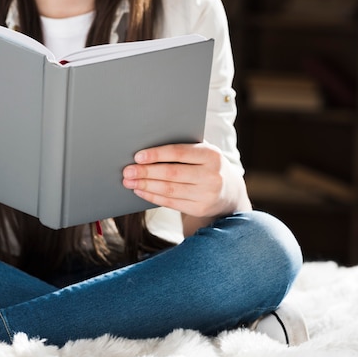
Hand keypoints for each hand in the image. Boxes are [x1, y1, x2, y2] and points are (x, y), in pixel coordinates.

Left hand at [122, 142, 249, 219]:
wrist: (230, 191)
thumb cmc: (207, 165)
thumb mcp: (203, 153)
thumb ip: (182, 149)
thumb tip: (146, 148)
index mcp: (212, 155)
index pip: (179, 153)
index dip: (156, 154)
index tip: (138, 156)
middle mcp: (212, 175)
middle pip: (172, 173)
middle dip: (146, 172)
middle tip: (127, 170)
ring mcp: (207, 194)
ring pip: (169, 189)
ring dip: (145, 185)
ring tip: (129, 181)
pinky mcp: (200, 208)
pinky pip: (171, 202)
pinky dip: (152, 196)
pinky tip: (140, 190)